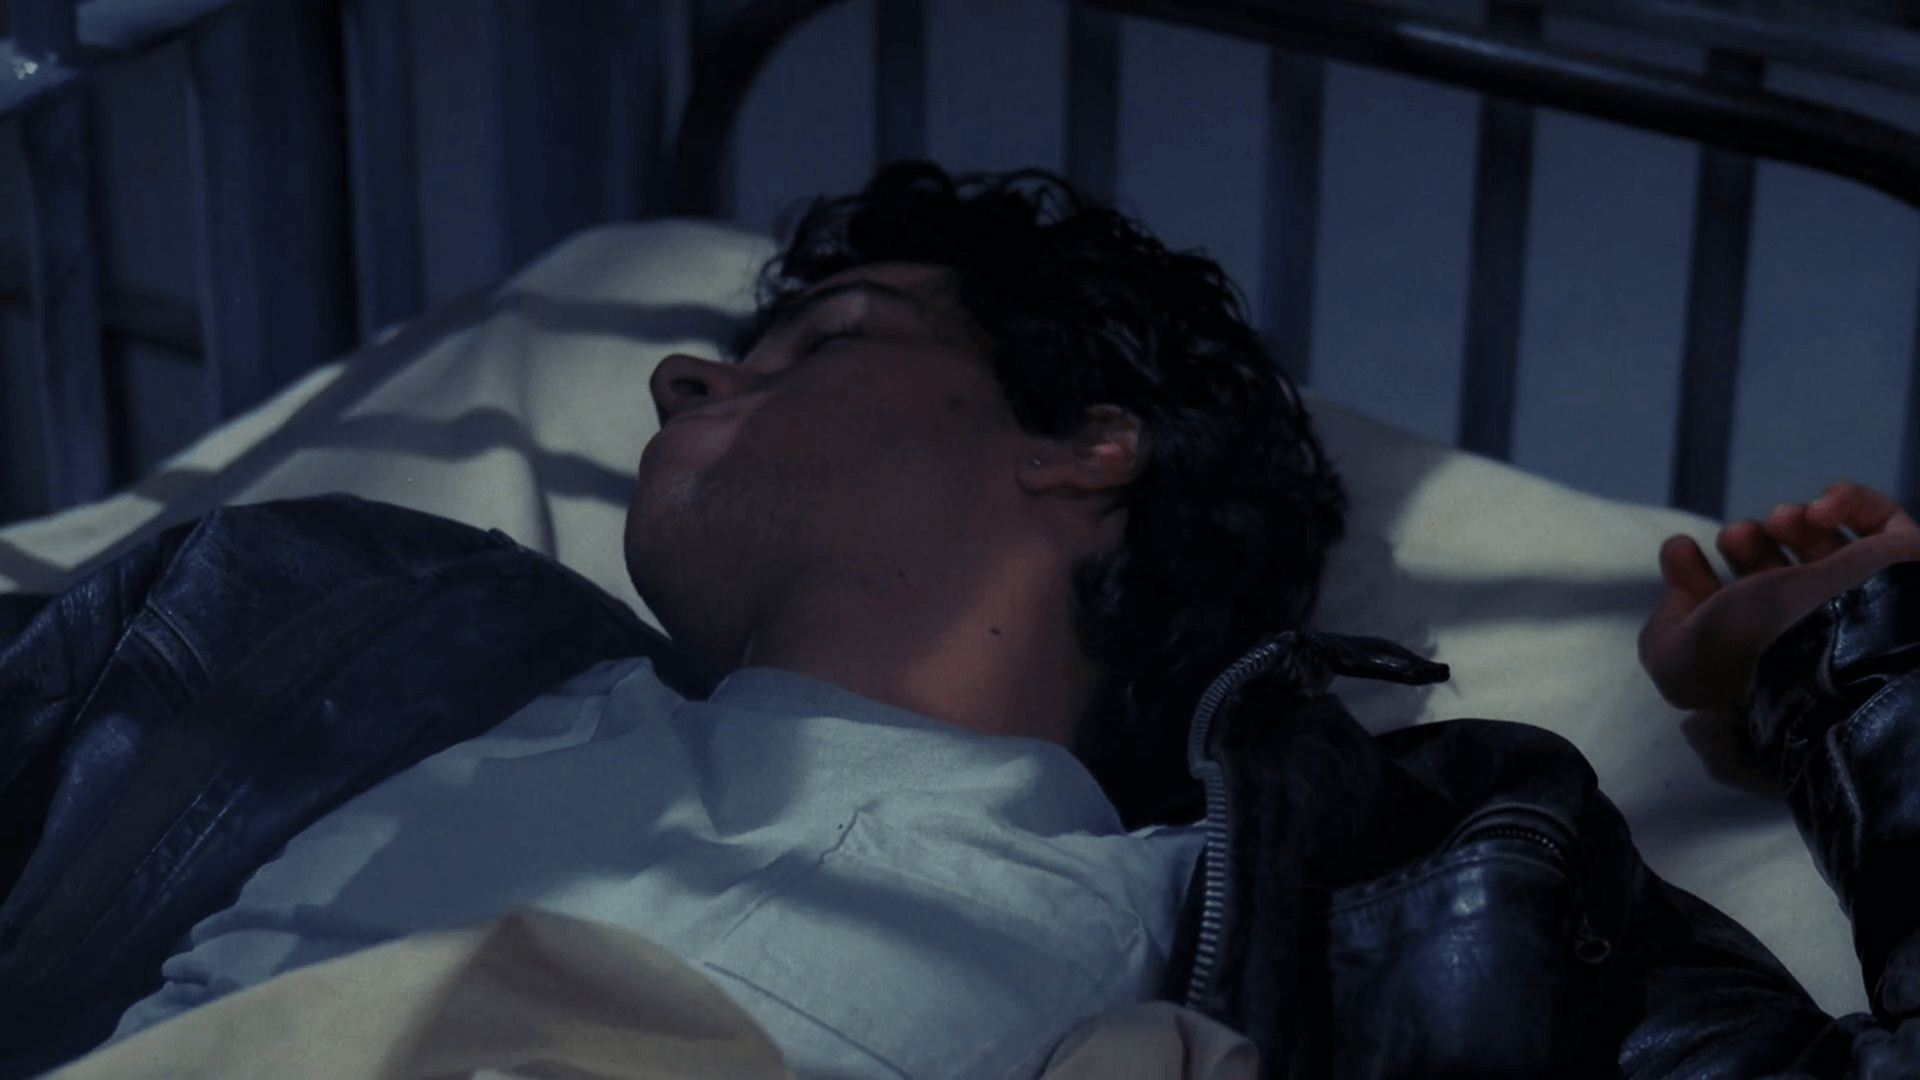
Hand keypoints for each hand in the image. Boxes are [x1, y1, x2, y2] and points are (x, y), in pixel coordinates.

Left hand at [1640, 480, 1919, 711]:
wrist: (1846, 643)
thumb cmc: (1758, 651)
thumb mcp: (1677, 661)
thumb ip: (1663, 635)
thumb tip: (1680, 603)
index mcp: (1768, 656)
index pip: (1731, 617)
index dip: (1695, 579)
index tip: (1679, 548)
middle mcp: (1817, 628)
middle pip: (1776, 577)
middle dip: (1745, 545)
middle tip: (1736, 538)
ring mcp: (1865, 594)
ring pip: (1826, 546)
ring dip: (1788, 521)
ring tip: (1778, 523)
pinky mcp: (1907, 562)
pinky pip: (1883, 521)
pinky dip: (1847, 501)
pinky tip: (1820, 510)